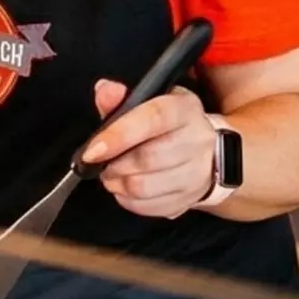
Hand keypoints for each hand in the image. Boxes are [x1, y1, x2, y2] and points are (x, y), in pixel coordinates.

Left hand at [82, 80, 216, 217]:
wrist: (207, 153)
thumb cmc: (166, 126)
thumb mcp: (147, 103)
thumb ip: (120, 99)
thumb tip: (105, 91)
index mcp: (185, 109)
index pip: (153, 119)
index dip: (119, 135)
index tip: (92, 150)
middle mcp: (198, 140)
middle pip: (148, 159)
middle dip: (114, 164)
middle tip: (100, 162)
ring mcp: (198, 174)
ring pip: (145, 187)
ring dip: (117, 183)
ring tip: (111, 174)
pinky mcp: (189, 199)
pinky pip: (148, 207)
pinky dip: (128, 200)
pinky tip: (125, 188)